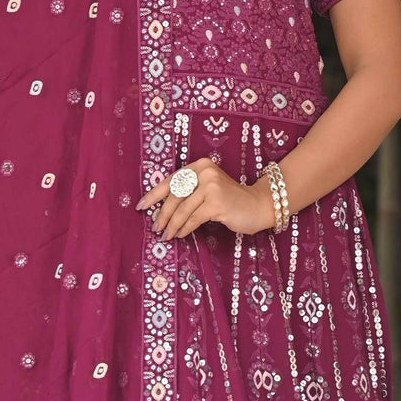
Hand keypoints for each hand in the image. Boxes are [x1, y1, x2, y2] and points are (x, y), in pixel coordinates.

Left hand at [138, 156, 276, 241]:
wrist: (259, 205)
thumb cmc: (230, 200)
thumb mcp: (207, 189)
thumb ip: (188, 192)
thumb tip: (160, 208)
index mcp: (199, 165)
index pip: (171, 180)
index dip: (154, 194)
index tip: (141, 207)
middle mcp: (204, 171)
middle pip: (175, 195)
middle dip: (162, 214)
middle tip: (155, 228)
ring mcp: (211, 186)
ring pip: (183, 209)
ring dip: (172, 225)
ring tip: (166, 235)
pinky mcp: (217, 202)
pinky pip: (193, 218)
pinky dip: (184, 228)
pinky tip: (180, 235)